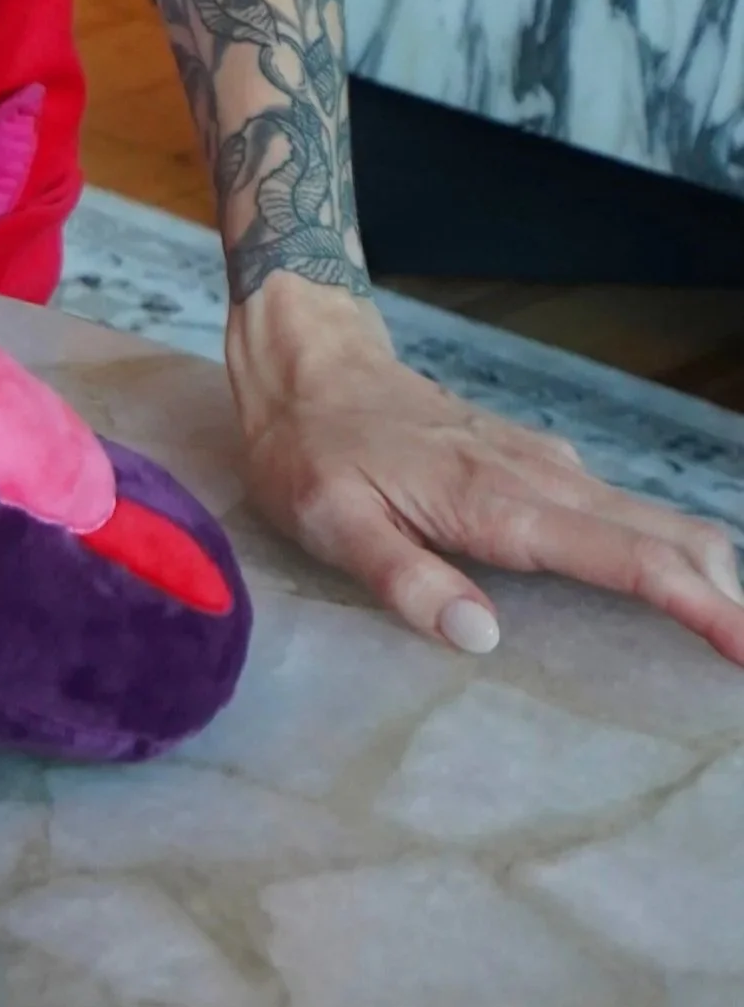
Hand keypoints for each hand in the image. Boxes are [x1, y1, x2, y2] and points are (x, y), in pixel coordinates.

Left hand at [226, 273, 743, 661]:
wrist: (306, 363)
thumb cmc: (310, 448)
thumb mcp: (329, 520)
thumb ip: (403, 577)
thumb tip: (482, 638)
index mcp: (497, 502)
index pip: (626, 556)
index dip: (698, 604)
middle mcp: (539, 478)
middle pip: (668, 535)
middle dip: (728, 597)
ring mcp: (543, 466)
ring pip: (654, 520)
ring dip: (707, 579)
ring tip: (734, 643)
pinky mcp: (536, 465)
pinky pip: (622, 513)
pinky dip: (666, 556)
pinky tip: (675, 596)